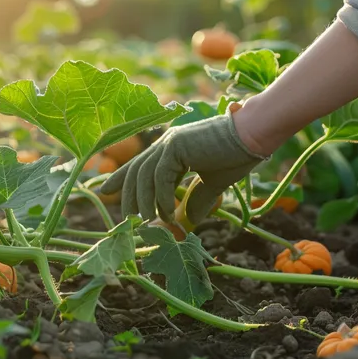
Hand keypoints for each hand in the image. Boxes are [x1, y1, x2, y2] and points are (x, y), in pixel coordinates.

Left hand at [100, 104, 265, 223]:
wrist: (253, 136)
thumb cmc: (237, 155)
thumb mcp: (213, 183)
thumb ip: (199, 199)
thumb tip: (191, 220)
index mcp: (172, 148)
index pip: (139, 165)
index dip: (119, 178)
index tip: (104, 191)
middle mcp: (166, 143)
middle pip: (135, 171)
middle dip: (127, 196)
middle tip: (125, 219)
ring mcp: (170, 142)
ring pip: (144, 176)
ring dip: (144, 202)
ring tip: (148, 221)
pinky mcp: (177, 146)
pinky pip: (160, 177)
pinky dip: (161, 197)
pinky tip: (168, 213)